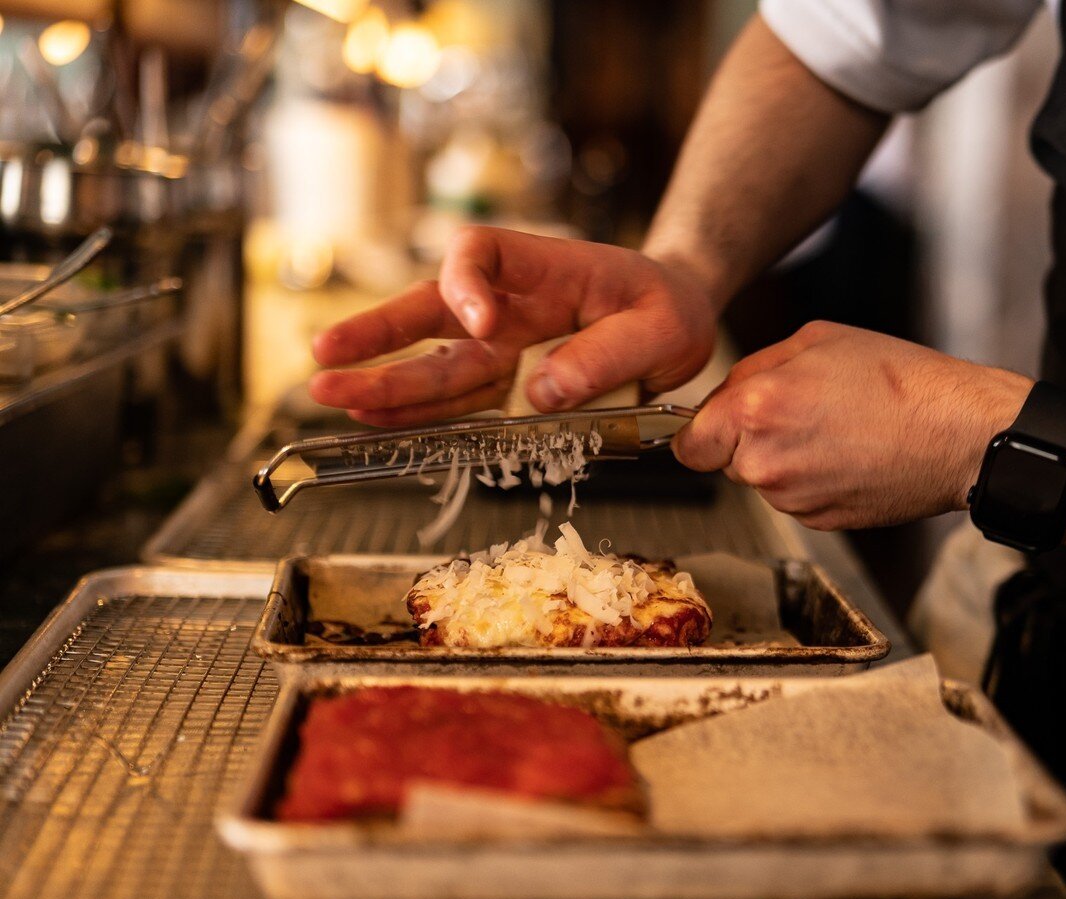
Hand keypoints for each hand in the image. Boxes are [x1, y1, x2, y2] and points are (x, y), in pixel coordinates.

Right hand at [309, 227, 716, 426]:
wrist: (678, 320)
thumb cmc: (669, 309)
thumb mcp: (662, 329)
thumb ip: (609, 356)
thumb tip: (543, 394)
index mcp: (546, 268)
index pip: (480, 251)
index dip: (465, 284)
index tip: (479, 322)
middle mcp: (512, 305)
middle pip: (432, 309)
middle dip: (379, 333)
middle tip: (327, 355)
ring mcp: (505, 347)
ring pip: (436, 362)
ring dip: (384, 381)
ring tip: (333, 397)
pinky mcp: (510, 384)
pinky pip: (460, 400)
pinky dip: (420, 413)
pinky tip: (375, 421)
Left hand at [672, 322, 1030, 528]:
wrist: (958, 434)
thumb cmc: (900, 382)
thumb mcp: (818, 340)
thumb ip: (756, 368)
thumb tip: (725, 394)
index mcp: (756, 410)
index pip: (689, 444)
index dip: (704, 431)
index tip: (718, 425)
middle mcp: (766, 463)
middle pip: (728, 460)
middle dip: (751, 438)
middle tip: (803, 411)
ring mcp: (793, 499)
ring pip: (764, 480)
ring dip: (785, 459)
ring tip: (836, 430)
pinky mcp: (820, 520)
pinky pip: (796, 498)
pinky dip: (814, 480)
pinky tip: (850, 455)